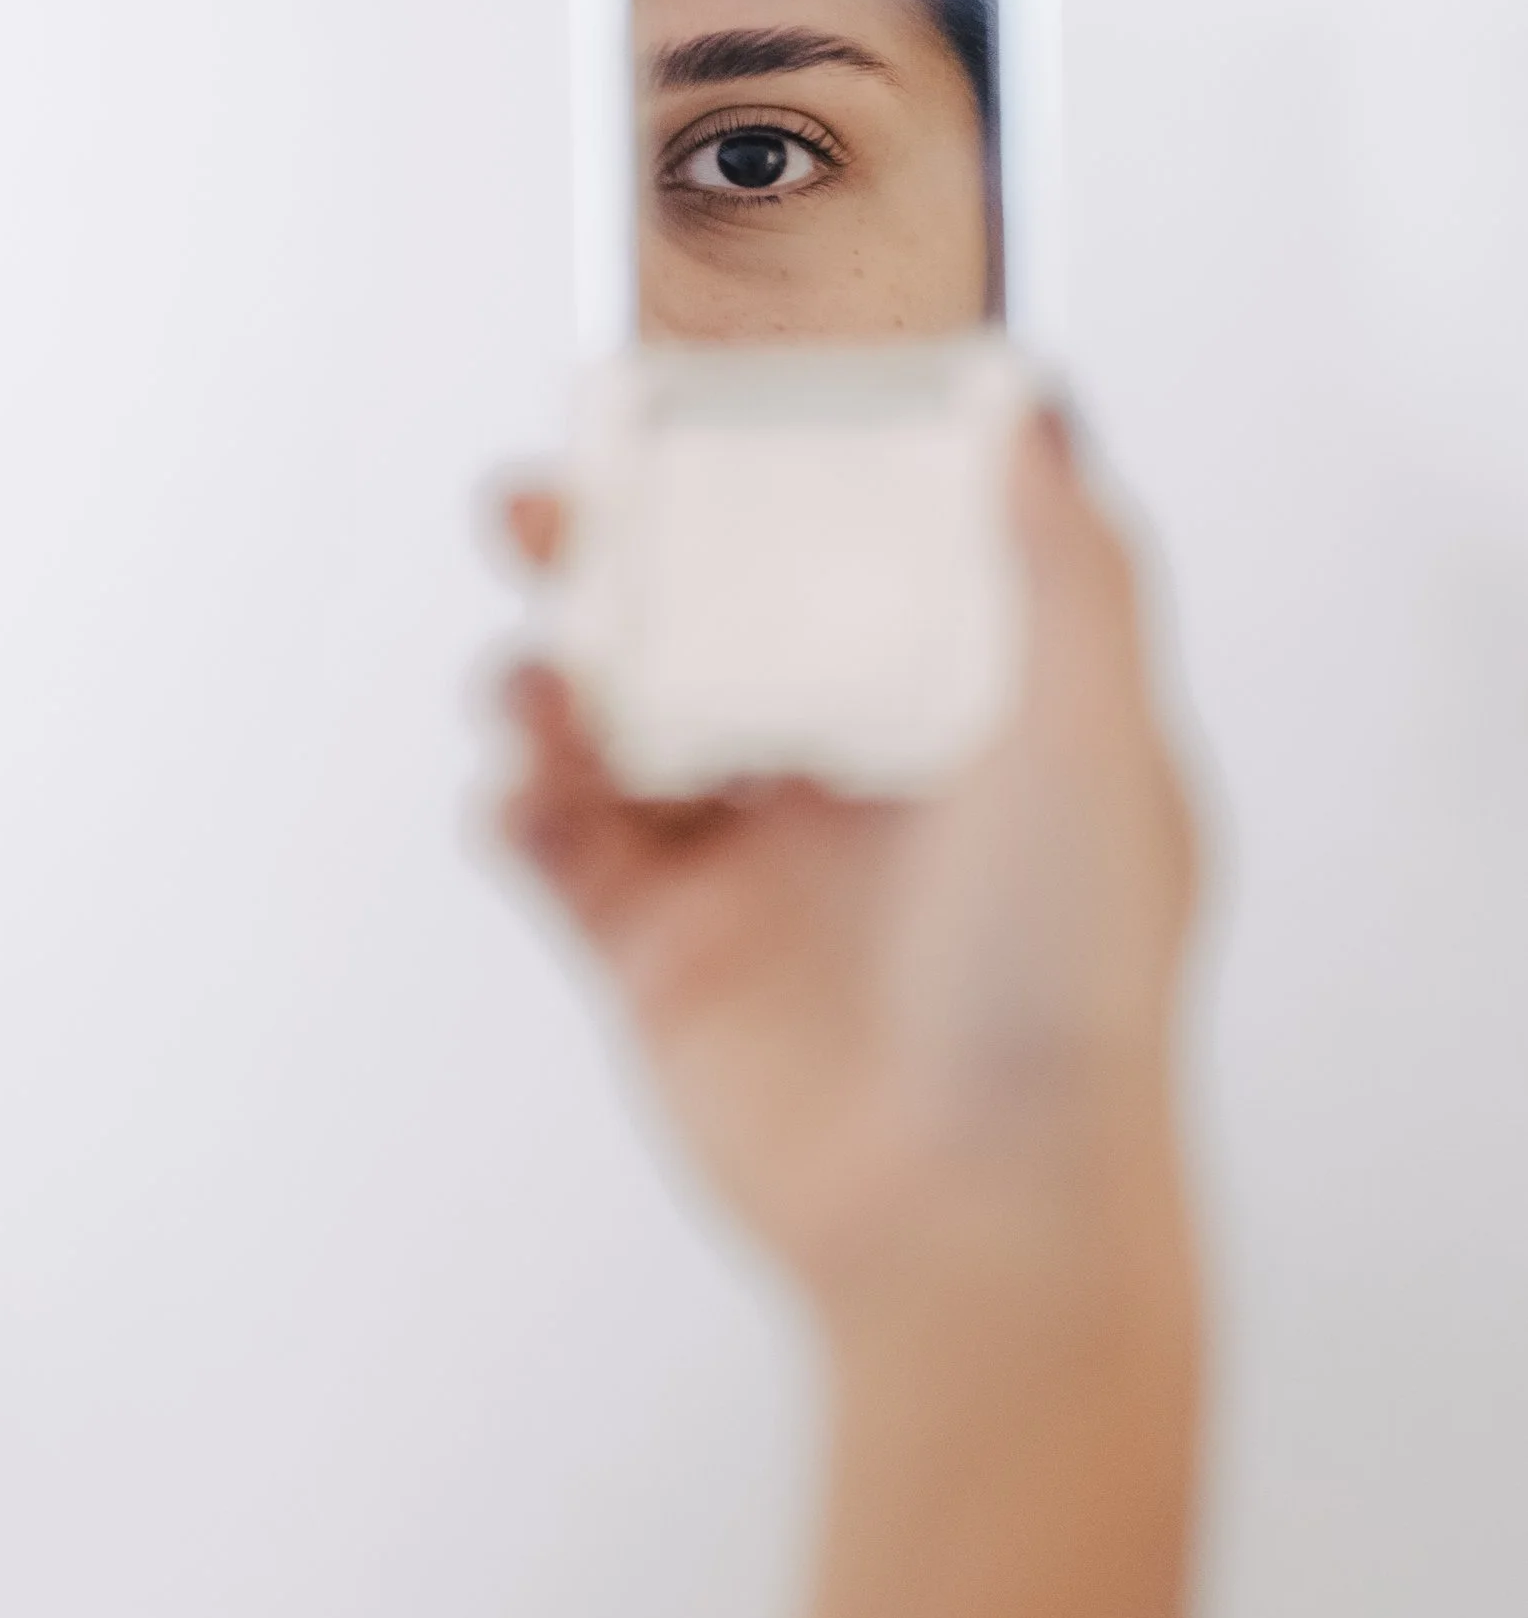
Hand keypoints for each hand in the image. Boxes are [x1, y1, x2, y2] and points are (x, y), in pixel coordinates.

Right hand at [497, 412, 1194, 1317]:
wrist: (975, 1210)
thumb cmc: (1068, 989)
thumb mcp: (1101, 738)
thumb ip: (1068, 562)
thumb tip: (1036, 408)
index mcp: (956, 720)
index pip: (841, 560)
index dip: (761, 484)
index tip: (688, 415)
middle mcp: (847, 785)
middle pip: (699, 628)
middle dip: (612, 557)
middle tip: (546, 506)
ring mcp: (747, 871)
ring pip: (609, 726)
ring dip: (549, 674)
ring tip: (532, 671)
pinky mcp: (659, 957)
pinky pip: (553, 846)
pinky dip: (517, 796)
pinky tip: (522, 778)